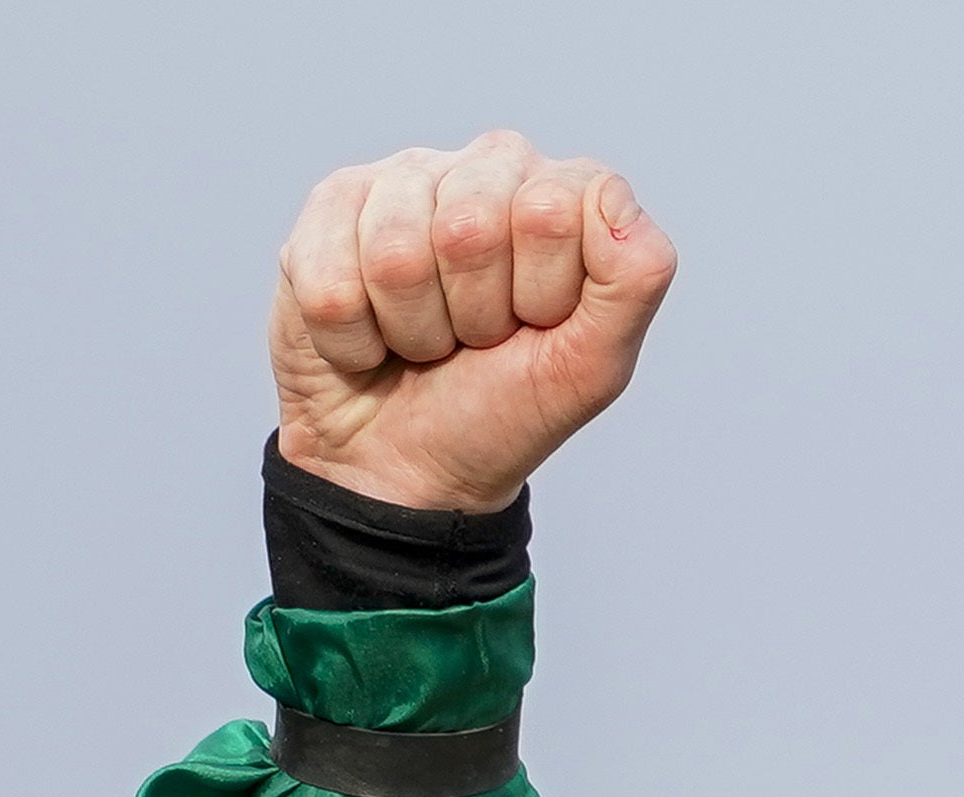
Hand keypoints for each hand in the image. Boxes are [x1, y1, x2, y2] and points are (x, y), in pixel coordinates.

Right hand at [271, 129, 675, 514]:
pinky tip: (374, 334)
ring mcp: (403, 179)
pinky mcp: (329, 207)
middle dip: (477, 311)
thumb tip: (610, 192)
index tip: (539, 325)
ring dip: (416, 327)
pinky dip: (356, 336)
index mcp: (563, 195)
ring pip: (395, 254)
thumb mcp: (593, 363)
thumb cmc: (506, 407)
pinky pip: (332, 279)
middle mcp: (486, 168)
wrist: (412, 461)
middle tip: (481, 338)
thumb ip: (634, 278)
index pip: (554, 209)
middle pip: (469, 227)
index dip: (545, 292)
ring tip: (431, 339)